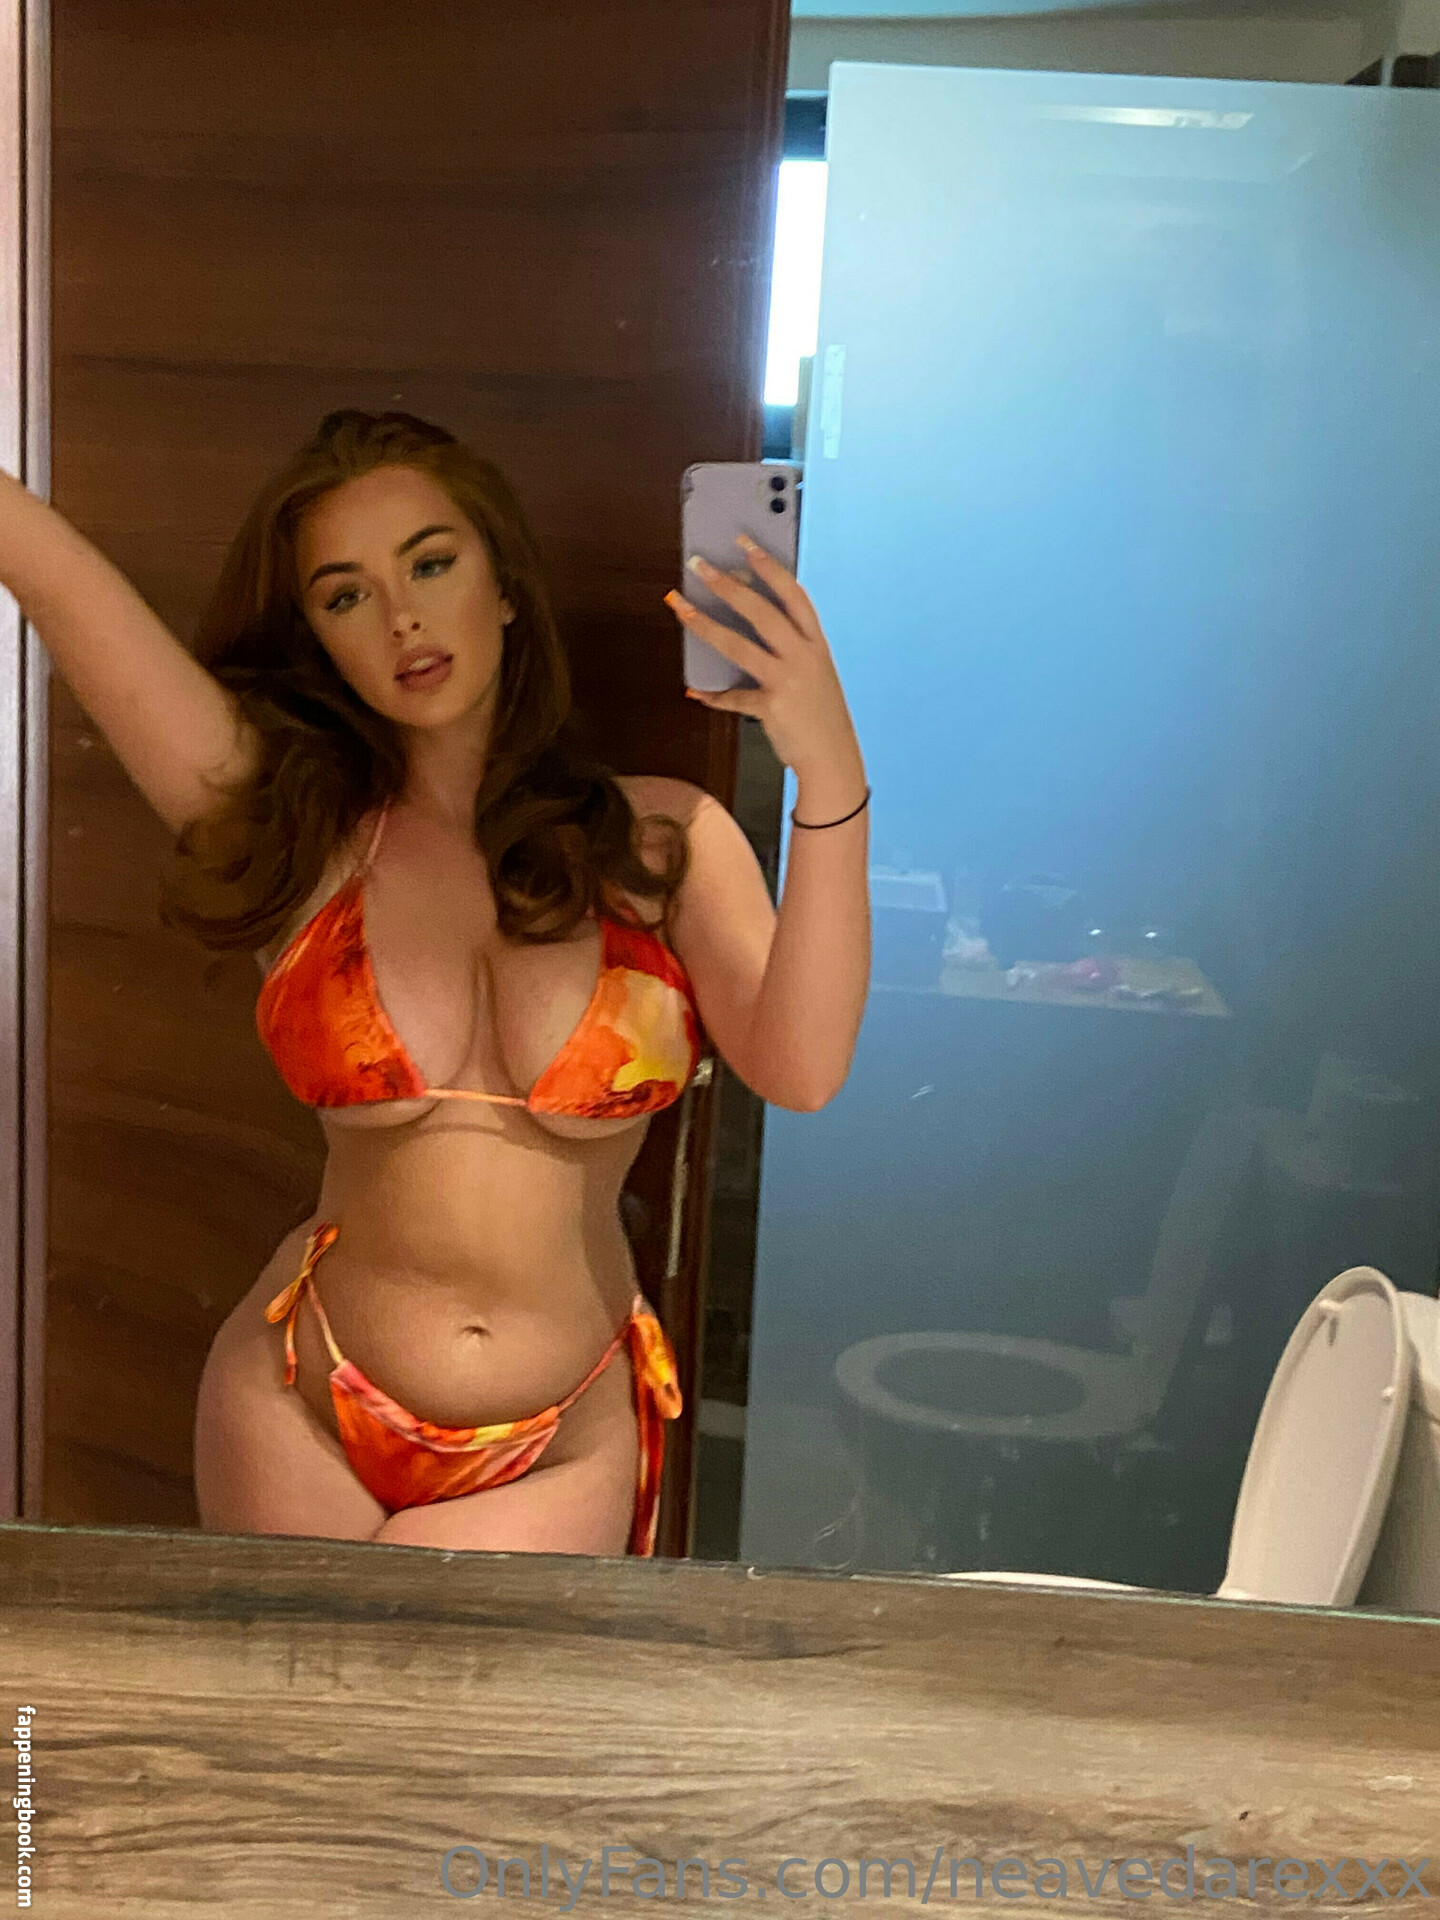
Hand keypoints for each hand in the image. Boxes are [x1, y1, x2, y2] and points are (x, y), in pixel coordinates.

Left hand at [665, 537, 863, 791]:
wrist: (833, 758)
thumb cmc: (820, 712)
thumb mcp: (814, 672)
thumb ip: (788, 648)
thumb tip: (746, 620)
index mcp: (815, 643)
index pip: (792, 595)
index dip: (769, 567)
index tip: (745, 543)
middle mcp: (804, 656)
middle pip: (762, 612)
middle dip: (727, 585)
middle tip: (698, 565)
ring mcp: (788, 681)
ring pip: (739, 646)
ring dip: (705, 624)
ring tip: (680, 606)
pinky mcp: (771, 707)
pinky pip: (733, 697)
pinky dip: (713, 695)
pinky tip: (695, 691)